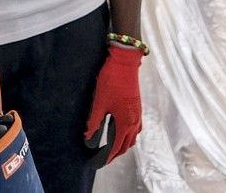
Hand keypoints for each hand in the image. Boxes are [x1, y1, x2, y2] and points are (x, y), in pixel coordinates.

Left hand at [84, 45, 142, 163]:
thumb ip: (94, 121)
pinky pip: (136, 128)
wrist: (125, 63)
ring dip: (124, 144)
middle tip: (103, 158)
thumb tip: (88, 138)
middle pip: (127, 144)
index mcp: (125, 122)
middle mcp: (134, 121)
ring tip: (112, 147)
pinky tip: (122, 131)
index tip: (99, 163)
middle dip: (116, 153)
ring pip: (133, 137)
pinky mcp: (137, 107)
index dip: (108, 157)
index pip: (117, 146)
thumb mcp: (99, 102)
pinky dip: (129, 135)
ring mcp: (138, 114)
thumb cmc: (111, 81)